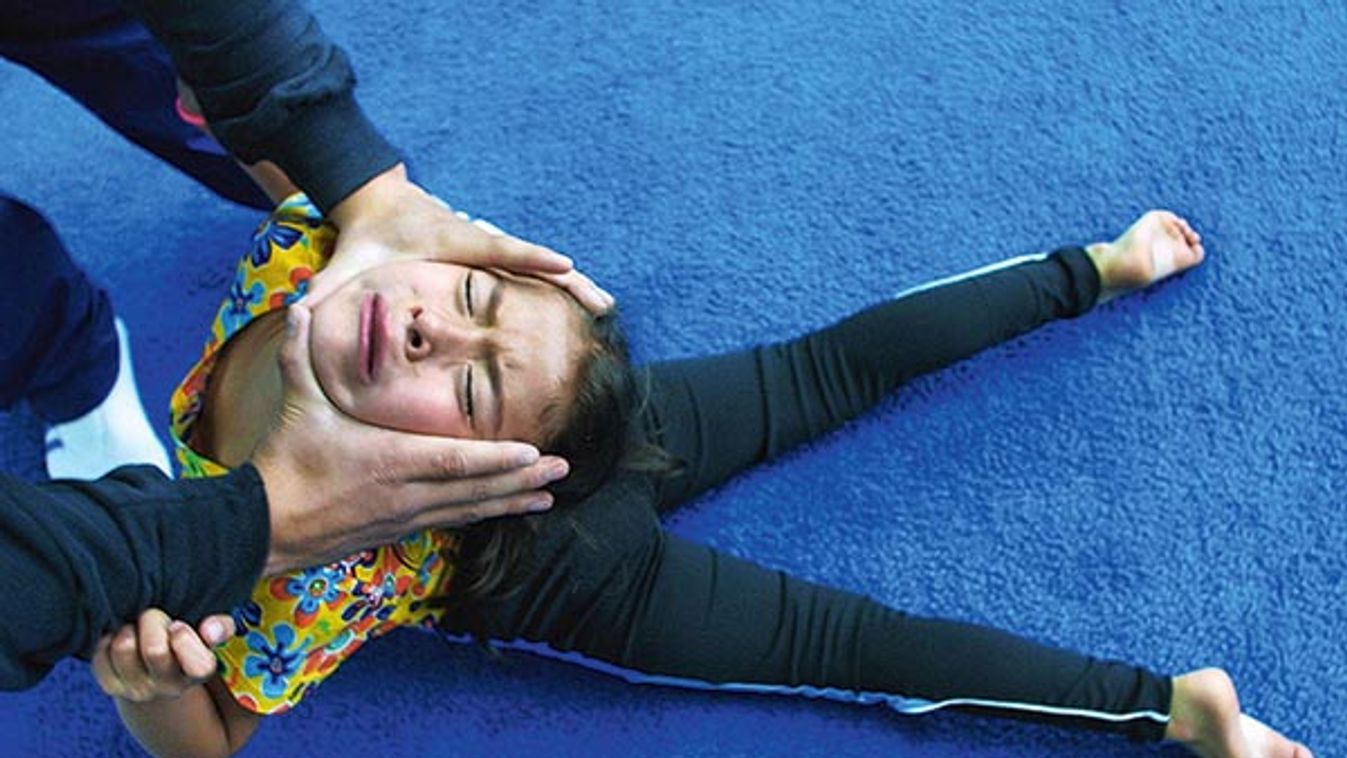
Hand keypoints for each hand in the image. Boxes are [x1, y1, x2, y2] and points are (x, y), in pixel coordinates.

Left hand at [91, 609, 234, 702]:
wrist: (159, 676)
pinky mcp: (111, 686)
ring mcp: (138, 689)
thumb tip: (210, 628)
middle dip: (153, 621)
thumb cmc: (189, 644)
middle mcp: (169, 687)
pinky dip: (107, 641)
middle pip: (154, 650)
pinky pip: (101, 656)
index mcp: (198, 673)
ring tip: (137, 629)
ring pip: (124, 648)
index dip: (185, 638)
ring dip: (128, 629)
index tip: (178, 625)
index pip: (198, 665)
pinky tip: (122, 640)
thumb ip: (221, 627)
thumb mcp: (209, 636)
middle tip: (154, 618)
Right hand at [251, 304, 569, 575]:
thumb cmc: (285, 461)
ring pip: (468, 511)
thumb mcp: (296, 403)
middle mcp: (405, 493)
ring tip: (548, 497)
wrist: (264, 525)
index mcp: (387, 460)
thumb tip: (299, 306)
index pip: (453, 461)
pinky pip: (450, 523)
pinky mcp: (397, 532)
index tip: (533, 453)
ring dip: (511, 503)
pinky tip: (503, 512)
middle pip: (475, 490)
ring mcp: (404, 517)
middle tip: (562, 472)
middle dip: (522, 481)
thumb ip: (300, 353)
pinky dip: (481, 516)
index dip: (496, 461)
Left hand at [308, 164, 613, 313]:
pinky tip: (582, 304)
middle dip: (568, 281)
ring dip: (572, 286)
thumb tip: (299, 311)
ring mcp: (488, 246)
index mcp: (453, 242)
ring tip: (605, 307)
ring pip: (536, 269)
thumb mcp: (346, 263)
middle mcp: (479, 241)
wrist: (378, 202)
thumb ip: (325, 288)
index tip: (564, 266)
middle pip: (532, 262)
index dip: (531, 259)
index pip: (499, 251)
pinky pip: (529, 272)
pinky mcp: (490, 255)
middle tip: (603, 302)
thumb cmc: (367, 237)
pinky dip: (558, 285)